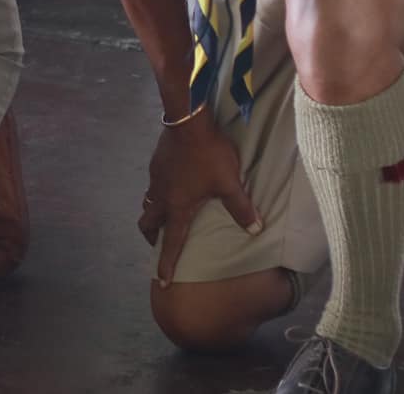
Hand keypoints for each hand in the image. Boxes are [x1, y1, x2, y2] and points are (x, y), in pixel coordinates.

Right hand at [142, 113, 263, 284]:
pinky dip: (158, 193)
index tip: (161, 281)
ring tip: (163, 216)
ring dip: (153, 214)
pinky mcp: (156, 163)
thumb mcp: (229, 184)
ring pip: (148, 203)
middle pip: (148, 223)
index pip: (171, 242)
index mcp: (178, 207)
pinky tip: (171, 185)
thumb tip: (255, 230)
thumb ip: (241, 208)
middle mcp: (162, 196)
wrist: (187, 122)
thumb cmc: (209, 156)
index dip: (167, 264)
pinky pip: (153, 185)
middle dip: (151, 236)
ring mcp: (155, 178)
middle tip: (157, 242)